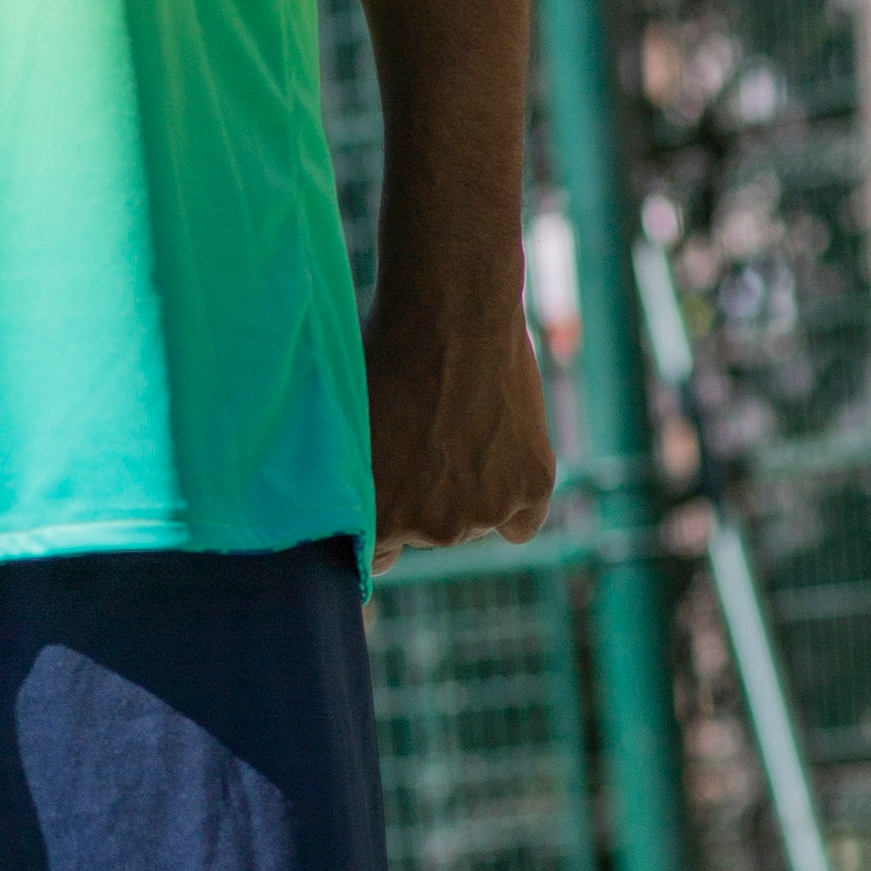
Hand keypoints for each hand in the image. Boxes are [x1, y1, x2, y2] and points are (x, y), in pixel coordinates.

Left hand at [364, 293, 556, 576]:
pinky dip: (514, 493)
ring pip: (475, 518)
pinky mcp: (532, 487)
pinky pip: (524, 519)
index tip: (381, 506)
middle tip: (420, 433)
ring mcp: (488, 510)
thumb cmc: (382, 357)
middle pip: (428, 531)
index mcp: (380, 517)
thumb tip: (337, 524)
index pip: (373, 560)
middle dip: (422, 493)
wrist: (448, 311)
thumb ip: (352, 483)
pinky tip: (495, 447)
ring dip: (467, 485)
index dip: (377, 529)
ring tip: (454, 419)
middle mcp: (435, 529)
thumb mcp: (351, 427)